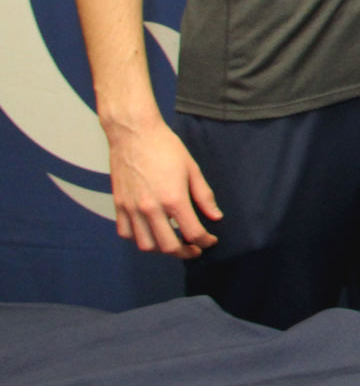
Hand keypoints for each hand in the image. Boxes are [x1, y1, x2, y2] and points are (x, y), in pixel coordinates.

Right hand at [103, 115, 220, 257]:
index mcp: (174, 199)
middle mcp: (151, 208)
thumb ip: (204, 196)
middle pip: (168, 246)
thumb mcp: (192, 169)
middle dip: (185, 252)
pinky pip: (126, 233)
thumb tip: (216, 217)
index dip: (205, 241)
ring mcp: (132, 208)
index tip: (211, 240)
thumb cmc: (166, 147)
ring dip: (161, 248)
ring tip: (172, 241)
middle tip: (194, 248)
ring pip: (145, 245)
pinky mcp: (119, 205)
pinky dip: (138, 237)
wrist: (134, 134)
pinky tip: (150, 231)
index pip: (193, 233)